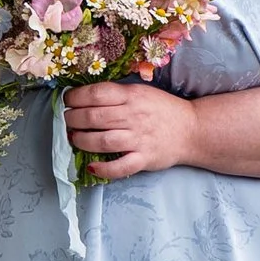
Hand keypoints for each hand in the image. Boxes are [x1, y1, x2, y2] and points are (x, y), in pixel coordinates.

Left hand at [64, 80, 193, 178]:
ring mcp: (139, 138)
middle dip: (73, 119)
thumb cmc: (162, 109)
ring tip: (74, 138)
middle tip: (67, 121)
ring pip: (103, 140)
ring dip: (82, 140)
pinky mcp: (144, 158)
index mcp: (131, 96)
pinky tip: (91, 166)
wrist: (192, 129)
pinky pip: (121, 166)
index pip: (97, 94)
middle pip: (94, 117)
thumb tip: (83, 96)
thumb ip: (116, 94)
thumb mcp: (140, 92)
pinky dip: (104, 168)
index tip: (67, 101)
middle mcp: (134, 116)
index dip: (76, 97)